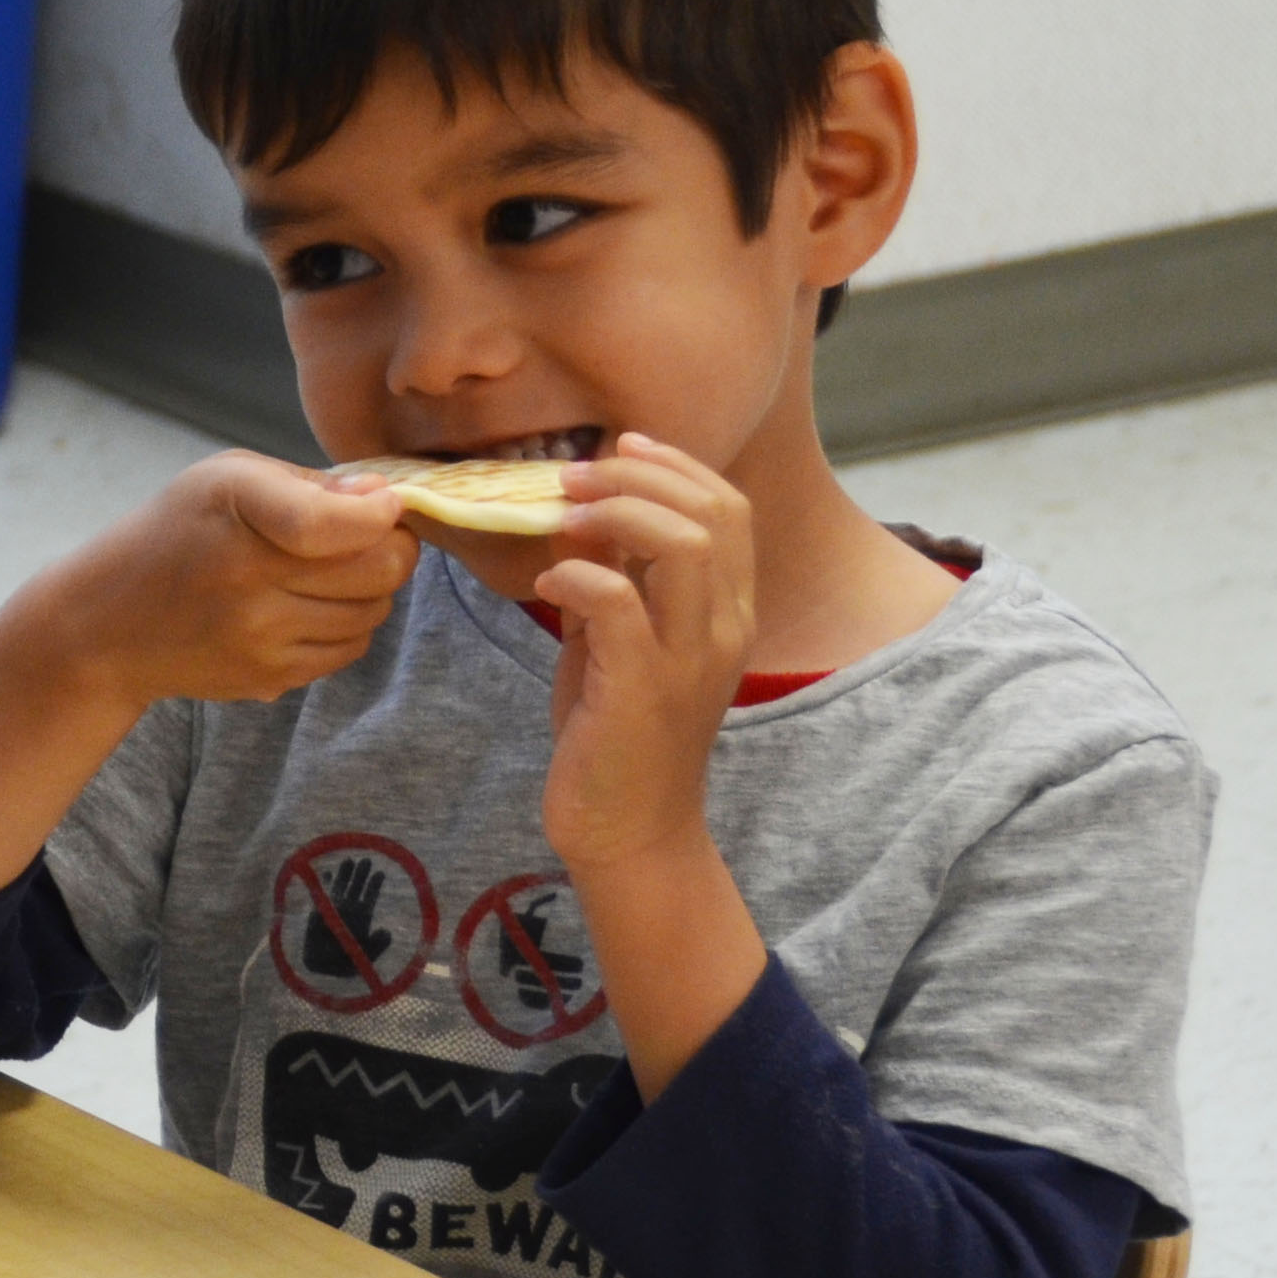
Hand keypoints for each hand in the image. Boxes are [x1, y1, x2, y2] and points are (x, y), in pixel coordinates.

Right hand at [47, 451, 419, 710]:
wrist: (106, 626)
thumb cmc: (172, 535)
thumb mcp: (222, 479)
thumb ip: (306, 484)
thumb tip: (383, 499)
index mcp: (235, 515)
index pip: (337, 524)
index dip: (379, 513)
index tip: (382, 504)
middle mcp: (247, 582)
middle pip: (379, 570)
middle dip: (395, 546)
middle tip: (373, 535)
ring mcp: (260, 638)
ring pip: (373, 612)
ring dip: (372, 588)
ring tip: (336, 570)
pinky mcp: (268, 678)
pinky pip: (350, 647)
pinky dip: (349, 623)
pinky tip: (313, 605)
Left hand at [536, 434, 755, 874]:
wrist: (629, 832)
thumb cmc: (615, 735)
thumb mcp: (612, 642)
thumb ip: (607, 578)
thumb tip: (578, 512)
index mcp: (728, 612)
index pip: (730, 509)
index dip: (677, 465)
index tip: (621, 445)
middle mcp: (725, 629)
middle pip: (714, 513)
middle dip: (641, 474)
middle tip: (576, 472)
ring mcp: (691, 660)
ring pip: (683, 546)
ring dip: (616, 513)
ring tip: (563, 513)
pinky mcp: (644, 689)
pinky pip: (619, 603)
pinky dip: (579, 577)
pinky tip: (546, 584)